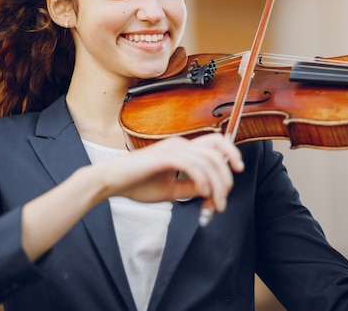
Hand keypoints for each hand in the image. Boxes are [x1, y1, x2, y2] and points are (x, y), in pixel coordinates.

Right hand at [99, 133, 243, 212]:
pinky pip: (193, 166)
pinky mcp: (165, 157)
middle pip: (218, 151)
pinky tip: (203, 194)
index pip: (216, 144)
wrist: (112, 182)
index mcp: (182, 148)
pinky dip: (203, 181)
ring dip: (217, 185)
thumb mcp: (171, 190)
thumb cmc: (137, 185)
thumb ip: (191, 188)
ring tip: (215, 204)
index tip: (236, 175)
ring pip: (208, 161)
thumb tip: (212, 191)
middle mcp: (180, 144)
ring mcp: (173, 148)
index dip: (231, 155)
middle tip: (223, 200)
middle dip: (227, 177)